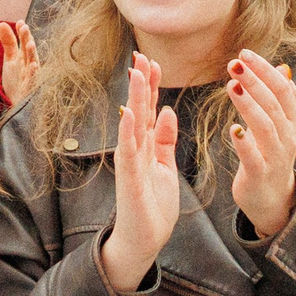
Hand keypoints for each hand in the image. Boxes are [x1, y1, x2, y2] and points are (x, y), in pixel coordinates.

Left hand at [0, 21, 40, 102]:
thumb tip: (1, 23)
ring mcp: (32, 75)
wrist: (18, 101)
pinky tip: (33, 66)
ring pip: (33, 62)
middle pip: (29, 50)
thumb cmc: (16, 78)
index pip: (24, 42)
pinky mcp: (31, 87)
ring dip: (32, 53)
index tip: (20, 23)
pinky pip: (33, 79)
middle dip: (27, 39)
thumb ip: (8, 42)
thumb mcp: (10, 58)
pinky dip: (34, 73)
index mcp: (25, 56)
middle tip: (24, 28)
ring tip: (30, 44)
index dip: (22, 33)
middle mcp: (30, 64)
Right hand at [99, 53, 179, 292]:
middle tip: (141, 55)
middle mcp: (135, 149)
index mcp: (146, 146)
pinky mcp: (129, 179)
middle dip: (141, 83)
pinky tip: (129, 113)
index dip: (151, 85)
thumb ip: (165, 139)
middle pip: (138, 109)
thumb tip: (167, 110)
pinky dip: (128, 131)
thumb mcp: (164, 166)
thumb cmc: (152, 205)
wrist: (143, 240)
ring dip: (134, 98)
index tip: (152, 61)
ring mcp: (130, 163)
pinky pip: (128, 151)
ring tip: (136, 74)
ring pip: (132, 124)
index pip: (148, 109)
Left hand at [226, 50, 295, 237]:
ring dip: (248, 105)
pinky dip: (244, 142)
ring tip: (231, 86)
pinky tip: (233, 129)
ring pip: (265, 125)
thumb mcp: (280, 126)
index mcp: (291, 121)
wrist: (273, 200)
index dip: (264, 70)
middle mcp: (287, 136)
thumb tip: (282, 69)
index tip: (244, 53)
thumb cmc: (271, 156)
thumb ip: (280, 99)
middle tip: (234, 63)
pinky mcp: (260, 174)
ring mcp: (276, 156)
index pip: (282, 88)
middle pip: (273, 103)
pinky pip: (253, 156)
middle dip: (254, 81)